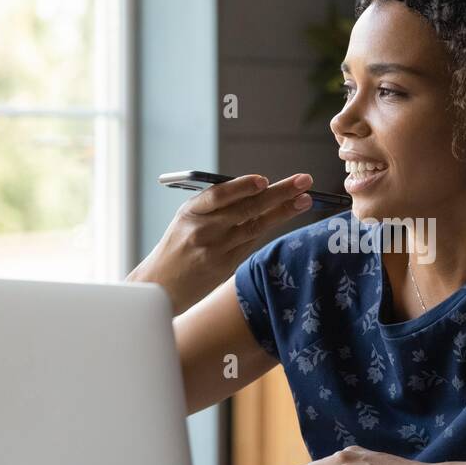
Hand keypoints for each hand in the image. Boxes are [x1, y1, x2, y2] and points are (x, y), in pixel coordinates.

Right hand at [128, 172, 313, 313]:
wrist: (160, 284)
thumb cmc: (177, 244)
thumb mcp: (186, 219)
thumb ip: (215, 205)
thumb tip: (257, 189)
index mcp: (190, 212)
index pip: (219, 195)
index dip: (243, 187)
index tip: (264, 180)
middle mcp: (203, 231)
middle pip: (246, 209)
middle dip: (279, 193)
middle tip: (304, 182)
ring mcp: (216, 251)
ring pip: (255, 227)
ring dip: (283, 212)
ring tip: (305, 199)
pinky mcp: (225, 267)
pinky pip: (251, 243)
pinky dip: (268, 228)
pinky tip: (286, 215)